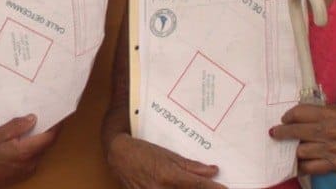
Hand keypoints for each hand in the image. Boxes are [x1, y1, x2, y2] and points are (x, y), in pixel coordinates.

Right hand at [0, 114, 57, 188]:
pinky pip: (34, 158)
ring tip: (31, 127)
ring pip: (40, 151)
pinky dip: (32, 148)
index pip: (49, 137)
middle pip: (46, 144)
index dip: (57, 125)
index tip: (60, 115)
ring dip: (39, 140)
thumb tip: (33, 118)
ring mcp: (29, 170)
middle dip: (47, 130)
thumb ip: (16, 126)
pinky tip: (22, 142)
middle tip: (44, 116)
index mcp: (26, 151)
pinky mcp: (24, 174)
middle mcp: (31, 162)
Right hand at [106, 132, 224, 188]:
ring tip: (196, 186)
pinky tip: (178, 188)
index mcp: (168, 175)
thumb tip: (212, 170)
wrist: (118, 155)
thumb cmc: (143, 151)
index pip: (196, 185)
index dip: (213, 188)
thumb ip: (191, 165)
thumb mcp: (168, 154)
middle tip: (217, 187)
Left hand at [271, 103, 335, 174]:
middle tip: (275, 133)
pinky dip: (301, 166)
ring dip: (292, 149)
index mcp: (330, 114)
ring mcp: (333, 150)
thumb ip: (318, 112)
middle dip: (282, 132)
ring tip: (288, 147)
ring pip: (301, 151)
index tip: (284, 119)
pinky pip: (311, 168)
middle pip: (296, 132)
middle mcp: (330, 132)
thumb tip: (295, 116)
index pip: (299, 113)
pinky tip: (296, 163)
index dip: (288, 116)